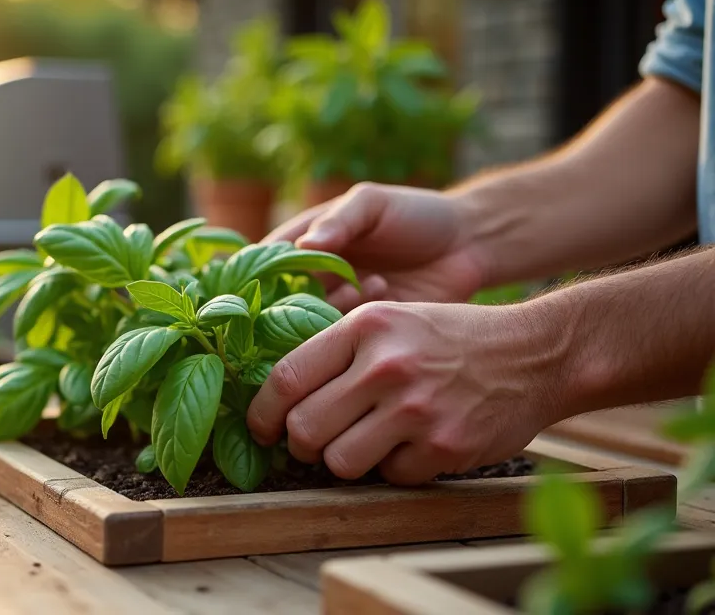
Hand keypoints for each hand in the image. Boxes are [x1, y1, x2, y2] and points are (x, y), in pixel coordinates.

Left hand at [246, 301, 558, 484]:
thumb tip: (276, 400)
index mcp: (364, 327)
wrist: (536, 353)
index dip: (261, 414)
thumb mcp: (390, 322)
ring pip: (339, 462)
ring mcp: (416, 407)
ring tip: (366, 443)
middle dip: (301, 446)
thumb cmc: (450, 339)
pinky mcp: (444, 445)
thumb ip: (336, 351)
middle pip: (304, 429)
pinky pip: (390, 477)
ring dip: (346, 462)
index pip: (285, 379)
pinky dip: (396, 469)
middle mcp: (385, 365)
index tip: (261, 430)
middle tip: (314, 444)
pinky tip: (415, 445)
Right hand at [266, 183, 488, 311]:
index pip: (263, 261)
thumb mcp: (373, 203)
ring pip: (307, 322)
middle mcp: (313, 278)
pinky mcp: (362, 332)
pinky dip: (354, 320)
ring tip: (363, 282)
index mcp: (305, 243)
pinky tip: (384, 289)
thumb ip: (339, 221)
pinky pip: (341, 339)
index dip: (258, 271)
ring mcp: (337, 305)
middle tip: (323, 284)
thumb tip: (305, 246)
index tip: (269, 275)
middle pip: (278, 299)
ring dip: (329, 305)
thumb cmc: (416, 214)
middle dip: (294, 296)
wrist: (469, 245)